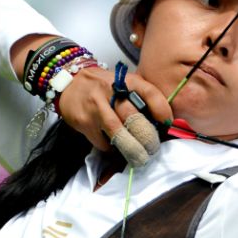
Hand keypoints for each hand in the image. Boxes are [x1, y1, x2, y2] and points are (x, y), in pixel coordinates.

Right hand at [57, 67, 172, 165]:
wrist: (70, 82)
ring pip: (117, 131)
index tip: (167, 123)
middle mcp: (111, 91)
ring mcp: (96, 106)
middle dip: (146, 136)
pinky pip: (102, 140)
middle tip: (153, 148)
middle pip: (133, 116)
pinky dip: (111, 148)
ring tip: (141, 157)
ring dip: (132, 148)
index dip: (161, 109)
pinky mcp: (84, 121)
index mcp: (127, 80)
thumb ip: (141, 98)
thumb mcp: (125, 83)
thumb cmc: (106, 86)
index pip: (148, 92)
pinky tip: (116, 147)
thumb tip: (162, 123)